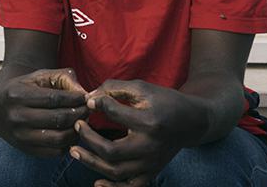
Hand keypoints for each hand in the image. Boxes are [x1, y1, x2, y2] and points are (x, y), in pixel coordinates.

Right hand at [0, 68, 88, 157]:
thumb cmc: (21, 89)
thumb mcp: (36, 77)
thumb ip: (60, 78)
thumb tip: (82, 92)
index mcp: (18, 95)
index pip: (53, 98)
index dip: (73, 98)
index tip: (86, 97)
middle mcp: (16, 117)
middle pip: (57, 119)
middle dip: (78, 114)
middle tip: (88, 110)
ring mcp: (19, 136)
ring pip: (57, 138)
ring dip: (76, 131)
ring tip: (82, 122)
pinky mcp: (25, 149)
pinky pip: (54, 152)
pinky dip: (67, 144)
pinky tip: (72, 134)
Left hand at [70, 80, 201, 185]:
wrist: (191, 122)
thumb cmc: (165, 101)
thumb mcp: (143, 88)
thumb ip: (116, 88)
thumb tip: (90, 97)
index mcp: (149, 122)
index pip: (115, 113)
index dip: (98, 104)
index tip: (89, 101)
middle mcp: (150, 146)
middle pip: (111, 151)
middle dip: (88, 139)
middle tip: (77, 125)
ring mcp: (151, 163)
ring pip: (116, 171)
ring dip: (91, 162)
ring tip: (74, 150)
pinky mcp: (152, 172)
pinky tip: (97, 183)